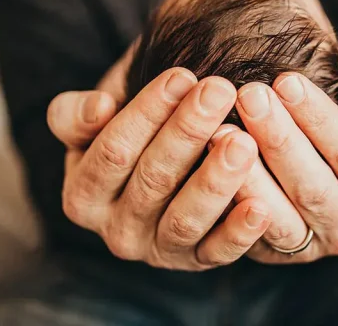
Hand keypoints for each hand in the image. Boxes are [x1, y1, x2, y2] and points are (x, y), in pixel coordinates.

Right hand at [47, 51, 270, 270]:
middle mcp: (115, 230)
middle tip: (220, 92)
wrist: (162, 165)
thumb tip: (98, 109)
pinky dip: (239, 232)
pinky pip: (218, 252)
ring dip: (215, 180)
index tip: (181, 75)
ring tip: (243, 141)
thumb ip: (76, 114)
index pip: (113, 150)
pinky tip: (261, 206)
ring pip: (185, 218)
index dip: (147, 112)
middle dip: (188, 132)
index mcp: (83, 194)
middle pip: (153, 179)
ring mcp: (157, 250)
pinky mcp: (196, 262)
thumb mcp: (96, 117)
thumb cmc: (131, 130)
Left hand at [228, 69, 337, 263]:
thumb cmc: (326, 118)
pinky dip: (239, 206)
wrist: (301, 160)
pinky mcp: (289, 253)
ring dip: (254, 173)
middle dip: (281, 137)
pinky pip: (263, 237)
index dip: (320, 116)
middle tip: (248, 97)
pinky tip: (215, 174)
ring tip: (221, 133)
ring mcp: (326, 237)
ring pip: (290, 212)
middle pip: (317, 182)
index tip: (285, 80)